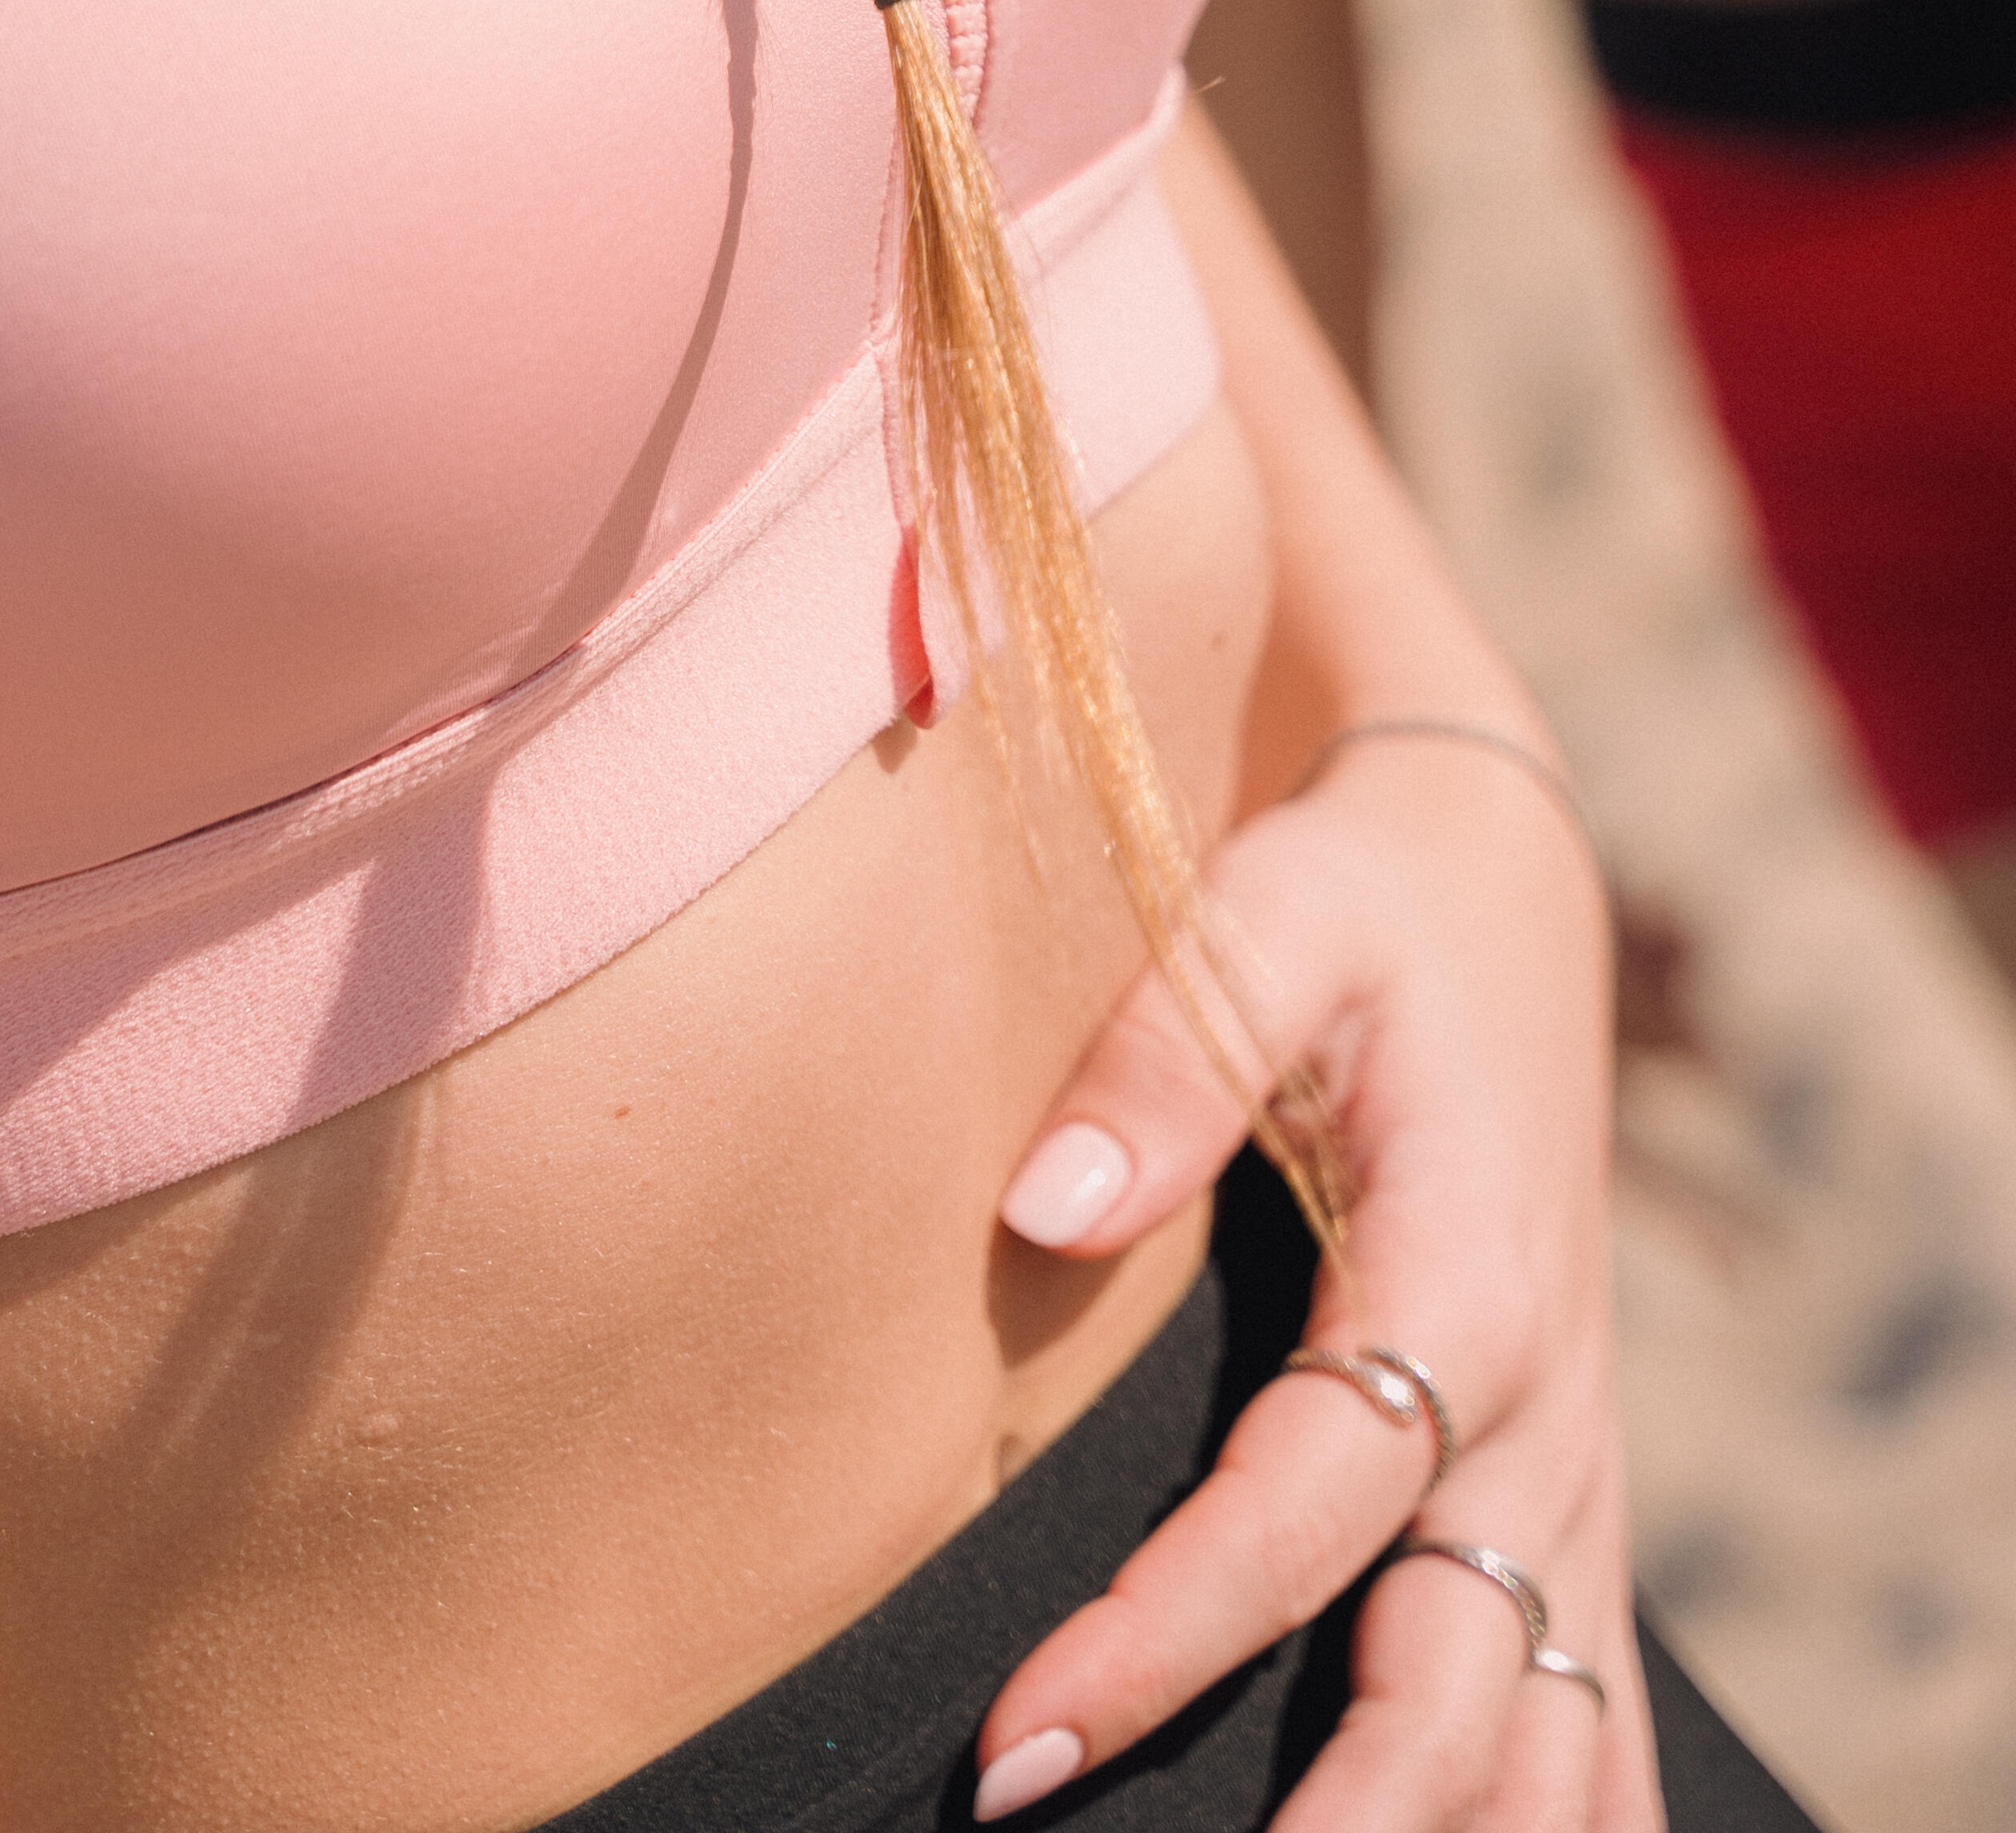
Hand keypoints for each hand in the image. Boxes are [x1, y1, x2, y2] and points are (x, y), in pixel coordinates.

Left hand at [968, 732, 1654, 1829]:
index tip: (1021, 1741)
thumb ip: (1162, 1054)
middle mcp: (1540, 1413)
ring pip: (1552, 1742)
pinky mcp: (1570, 1498)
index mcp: (1464, 1280)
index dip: (1166, 1636)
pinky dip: (1549, 1818)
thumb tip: (1039, 1209)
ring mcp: (1571, 1476)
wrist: (1496, 875)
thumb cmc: (1365, 897)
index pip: (1308, 1509)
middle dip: (1318, 1821)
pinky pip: (1592, 1717)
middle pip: (1455, 1688)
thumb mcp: (1269, 916)